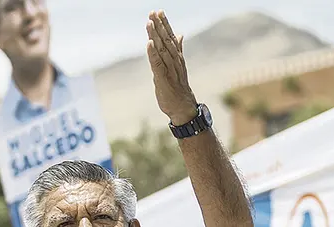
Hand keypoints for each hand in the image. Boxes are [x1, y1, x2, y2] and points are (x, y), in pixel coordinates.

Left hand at [146, 11, 197, 125]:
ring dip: (155, 36)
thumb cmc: (179, 88)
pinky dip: (153, 53)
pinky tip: (149, 43)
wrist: (184, 108)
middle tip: (153, 12)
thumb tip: (180, 34)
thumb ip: (178, 50)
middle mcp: (174, 62)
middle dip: (159, 26)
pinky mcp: (163, 79)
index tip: (159, 12)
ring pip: (162, 50)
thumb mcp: (178, 67)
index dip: (165, 24)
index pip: (170, 38)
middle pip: (166, 41)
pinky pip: (157, 64)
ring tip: (149, 22)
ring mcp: (169, 70)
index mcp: (177, 58)